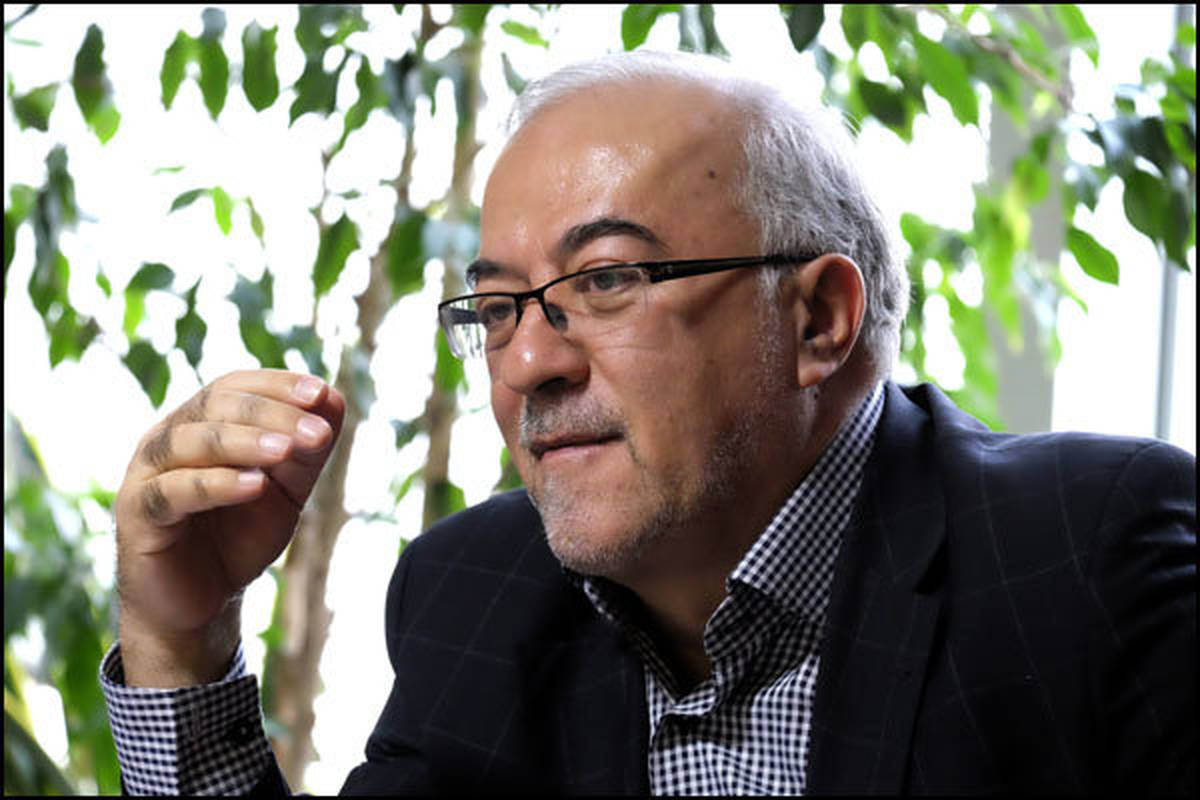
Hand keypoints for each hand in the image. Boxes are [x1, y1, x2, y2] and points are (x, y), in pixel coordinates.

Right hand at [113, 369, 344, 685]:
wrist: (203, 603)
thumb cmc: (239, 535)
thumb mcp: (286, 490)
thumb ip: (307, 449)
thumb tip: (335, 399)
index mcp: (200, 422)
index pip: (234, 385)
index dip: (277, 384)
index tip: (321, 393)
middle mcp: (168, 437)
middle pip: (216, 405)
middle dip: (273, 414)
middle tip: (318, 432)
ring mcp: (147, 473)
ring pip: (194, 442)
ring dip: (247, 442)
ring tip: (288, 450)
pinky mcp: (138, 514)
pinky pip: (175, 491)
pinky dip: (218, 484)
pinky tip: (256, 485)